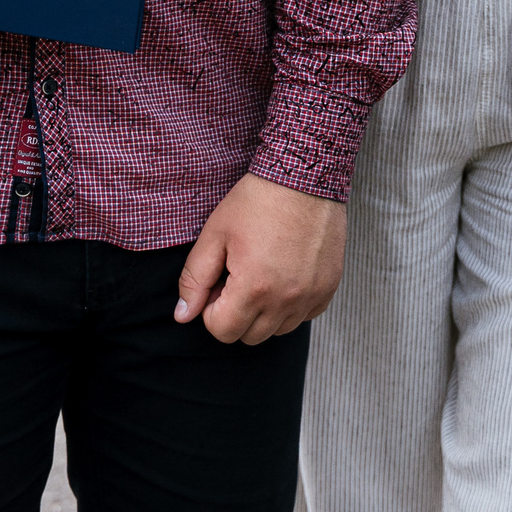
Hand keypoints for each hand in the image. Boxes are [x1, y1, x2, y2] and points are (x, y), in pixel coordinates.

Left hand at [173, 173, 346, 344]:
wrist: (305, 175)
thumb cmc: (258, 200)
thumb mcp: (215, 234)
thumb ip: (194, 280)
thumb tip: (183, 316)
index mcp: (254, 288)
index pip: (222, 331)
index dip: (211, 309)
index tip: (218, 281)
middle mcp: (286, 300)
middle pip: (250, 336)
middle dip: (236, 313)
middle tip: (238, 276)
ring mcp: (311, 295)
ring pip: (278, 329)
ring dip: (264, 311)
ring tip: (262, 273)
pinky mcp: (329, 287)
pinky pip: (304, 315)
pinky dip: (292, 304)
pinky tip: (285, 273)